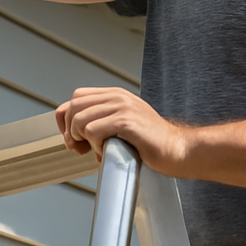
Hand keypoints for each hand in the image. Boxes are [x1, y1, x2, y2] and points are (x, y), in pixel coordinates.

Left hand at [55, 86, 185, 172]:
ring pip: (80, 120)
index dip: (67, 118)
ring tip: (98, 150)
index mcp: (115, 95)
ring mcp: (123, 107)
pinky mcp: (126, 122)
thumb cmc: (150, 143)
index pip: (76, 97)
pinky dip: (94, 146)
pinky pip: (93, 131)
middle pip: (74, 106)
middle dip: (70, 131)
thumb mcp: (123, 124)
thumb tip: (72, 133)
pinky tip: (107, 151)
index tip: (73, 138)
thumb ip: (102, 121)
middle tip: (80, 148)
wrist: (178, 149)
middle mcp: (118, 97)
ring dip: (83, 140)